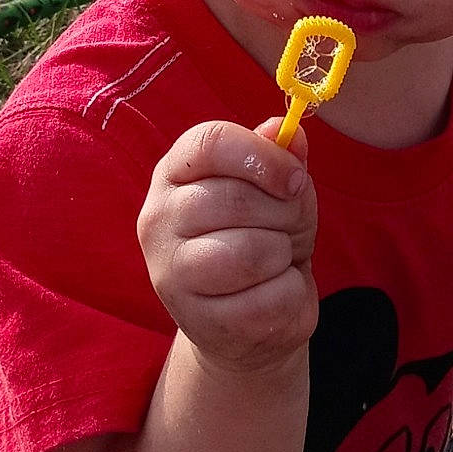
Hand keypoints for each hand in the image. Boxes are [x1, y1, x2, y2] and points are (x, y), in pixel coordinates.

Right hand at [137, 117, 317, 373]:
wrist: (253, 318)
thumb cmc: (262, 235)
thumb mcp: (276, 189)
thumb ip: (279, 156)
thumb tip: (285, 129)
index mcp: (174, 173)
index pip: (210, 143)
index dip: (263, 156)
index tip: (295, 179)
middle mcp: (157, 219)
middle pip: (234, 199)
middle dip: (284, 212)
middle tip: (289, 226)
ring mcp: (170, 274)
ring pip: (250, 253)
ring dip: (283, 254)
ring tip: (277, 259)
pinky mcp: (197, 322)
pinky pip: (268, 300)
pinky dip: (289, 294)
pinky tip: (273, 294)